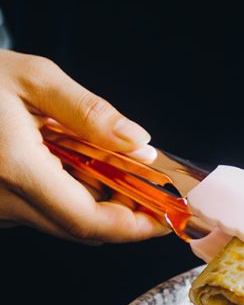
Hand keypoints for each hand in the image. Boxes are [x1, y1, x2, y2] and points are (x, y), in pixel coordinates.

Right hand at [0, 49, 170, 242]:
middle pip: (83, 225)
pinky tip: (74, 161)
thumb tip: (139, 142)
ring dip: (100, 198)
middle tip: (149, 182)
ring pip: (64, 218)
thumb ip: (90, 113)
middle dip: (125, 210)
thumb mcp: (32, 79)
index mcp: (16, 171)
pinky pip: (43, 209)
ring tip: (111, 161)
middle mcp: (3, 201)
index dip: (136, 226)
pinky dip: (73, 192)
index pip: (90, 221)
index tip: (167, 216)